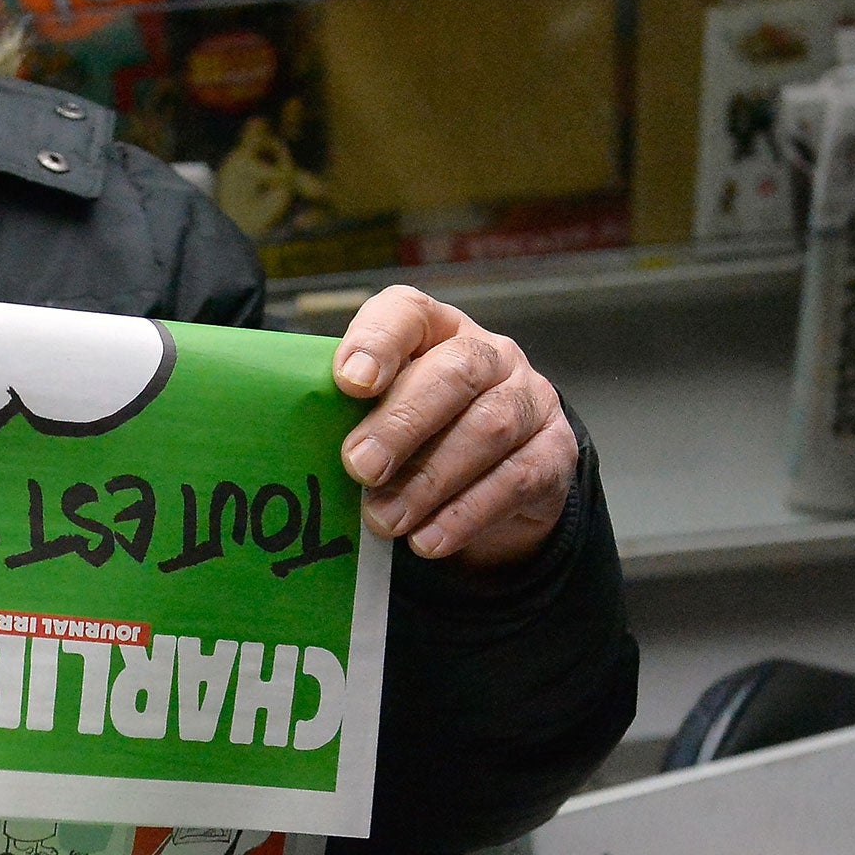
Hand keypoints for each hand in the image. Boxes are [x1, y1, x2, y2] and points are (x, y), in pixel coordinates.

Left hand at [333, 286, 577, 568]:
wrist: (496, 482)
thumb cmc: (421, 439)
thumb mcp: (382, 417)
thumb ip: (352, 419)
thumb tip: (299, 450)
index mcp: (435, 330)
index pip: (408, 313)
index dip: (378, 341)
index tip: (349, 382)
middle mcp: (490, 354)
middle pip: (454, 372)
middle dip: (401, 423)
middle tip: (359, 467)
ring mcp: (530, 399)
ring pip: (488, 429)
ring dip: (430, 480)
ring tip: (384, 520)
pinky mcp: (555, 451)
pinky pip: (516, 479)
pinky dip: (466, 515)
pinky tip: (428, 541)